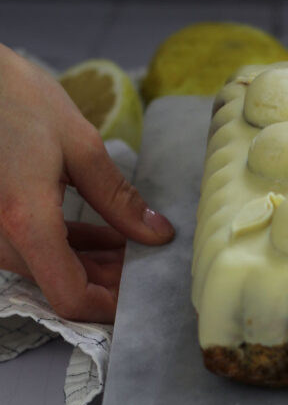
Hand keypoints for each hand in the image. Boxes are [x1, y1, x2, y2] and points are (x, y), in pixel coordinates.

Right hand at [0, 45, 173, 321]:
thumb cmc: (11, 97)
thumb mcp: (78, 143)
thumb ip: (118, 196)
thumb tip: (156, 234)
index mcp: (24, 221)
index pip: (70, 298)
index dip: (110, 307)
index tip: (142, 292)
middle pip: (60, 286)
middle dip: (109, 281)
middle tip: (150, 262)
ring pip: (46, 269)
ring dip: (91, 264)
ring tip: (134, 244)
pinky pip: (29, 248)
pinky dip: (66, 247)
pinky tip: (102, 232)